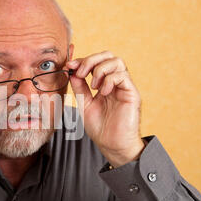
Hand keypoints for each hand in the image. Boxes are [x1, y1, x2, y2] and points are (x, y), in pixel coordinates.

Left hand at [67, 51, 144, 167]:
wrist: (112, 145)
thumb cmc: (100, 128)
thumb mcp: (84, 104)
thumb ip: (79, 88)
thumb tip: (71, 71)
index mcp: (104, 83)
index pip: (96, 62)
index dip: (82, 60)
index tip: (69, 65)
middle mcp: (115, 82)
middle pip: (108, 56)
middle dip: (91, 60)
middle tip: (81, 73)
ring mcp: (125, 87)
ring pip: (117, 62)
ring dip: (100, 70)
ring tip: (93, 86)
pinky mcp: (132, 93)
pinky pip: (122, 75)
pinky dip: (109, 80)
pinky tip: (102, 93)